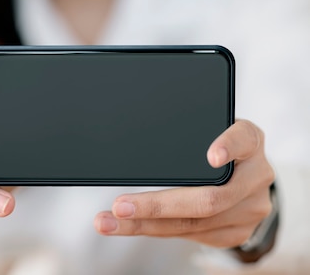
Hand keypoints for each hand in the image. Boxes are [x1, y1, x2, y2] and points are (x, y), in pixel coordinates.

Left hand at [94, 120, 274, 247]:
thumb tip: (131, 135)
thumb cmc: (213, 143)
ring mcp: (251, 208)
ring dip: (145, 224)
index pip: (243, 140)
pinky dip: (156, 230)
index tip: (211, 156)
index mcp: (250, 141)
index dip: (228, 146)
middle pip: (209, 198)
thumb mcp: (208, 129)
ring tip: (109, 222)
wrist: (245, 173)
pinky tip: (130, 226)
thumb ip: (189, 133)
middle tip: (120, 206)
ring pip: (195, 224)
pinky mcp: (238, 232)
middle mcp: (256, 176)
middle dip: (157, 205)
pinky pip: (192, 236)